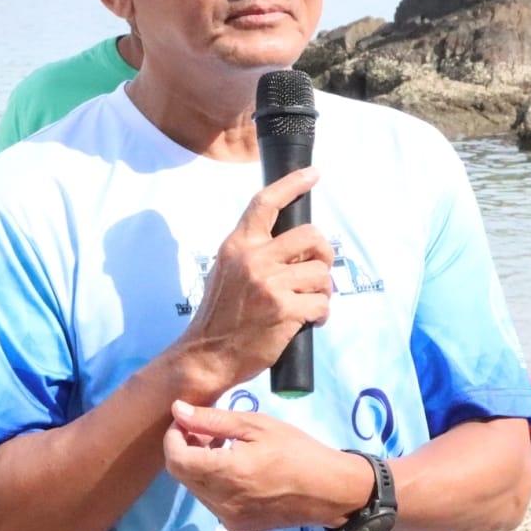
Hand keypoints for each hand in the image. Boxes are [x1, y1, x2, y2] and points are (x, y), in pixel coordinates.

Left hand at [162, 400, 370, 530]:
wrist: (330, 491)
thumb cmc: (297, 451)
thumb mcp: (257, 425)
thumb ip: (212, 420)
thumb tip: (177, 410)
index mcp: (226, 473)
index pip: (176, 458)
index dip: (174, 437)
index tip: (187, 422)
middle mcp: (221, 501)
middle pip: (181, 474)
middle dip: (186, 449)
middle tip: (207, 432)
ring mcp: (228, 519)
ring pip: (194, 488)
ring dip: (199, 466)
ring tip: (224, 448)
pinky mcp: (237, 528)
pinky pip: (211, 502)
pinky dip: (213, 483)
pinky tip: (235, 470)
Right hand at [168, 167, 331, 401]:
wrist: (207, 356)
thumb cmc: (219, 317)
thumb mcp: (227, 272)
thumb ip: (253, 254)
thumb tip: (294, 247)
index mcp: (237, 246)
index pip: (266, 203)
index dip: (293, 183)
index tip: (313, 174)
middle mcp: (253, 259)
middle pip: (310, 236)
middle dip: (324, 254)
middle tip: (318, 270)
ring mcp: (269, 284)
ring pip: (321, 274)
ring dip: (322, 291)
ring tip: (309, 304)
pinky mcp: (284, 310)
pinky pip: (322, 304)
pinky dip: (321, 314)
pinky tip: (309, 321)